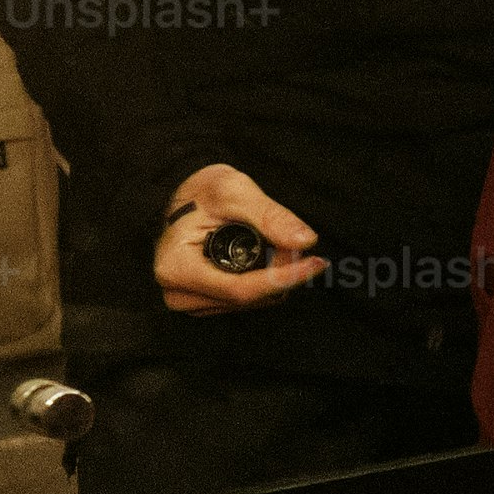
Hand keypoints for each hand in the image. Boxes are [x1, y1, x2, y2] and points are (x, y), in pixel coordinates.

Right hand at [157, 165, 317, 311]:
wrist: (184, 198)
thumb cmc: (201, 193)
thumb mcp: (234, 191)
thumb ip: (270, 216)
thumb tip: (304, 241)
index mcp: (176, 268)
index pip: (240, 289)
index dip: (284, 278)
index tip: (317, 263)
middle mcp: (178, 292)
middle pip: (249, 296)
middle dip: (282, 272)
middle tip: (293, 241)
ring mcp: (190, 301)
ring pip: (252, 301)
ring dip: (274, 275)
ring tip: (274, 243)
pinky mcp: (205, 301)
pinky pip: (247, 300)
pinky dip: (265, 280)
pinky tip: (265, 256)